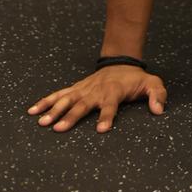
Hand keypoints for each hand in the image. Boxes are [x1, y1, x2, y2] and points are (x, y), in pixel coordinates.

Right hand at [27, 66, 166, 133]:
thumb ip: (157, 95)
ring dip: (54, 110)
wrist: (120, 62)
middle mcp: (96, 90)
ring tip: (42, 122)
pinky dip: (46, 101)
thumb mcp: (152, 84)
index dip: (107, 116)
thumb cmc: (135, 79)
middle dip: (72, 116)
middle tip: (60, 129)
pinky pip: (59, 94)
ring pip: (67, 99)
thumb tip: (159, 110)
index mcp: (114, 91)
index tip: (102, 130)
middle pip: (83, 104)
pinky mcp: (76, 88)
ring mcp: (84, 89)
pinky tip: (33, 110)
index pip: (111, 105)